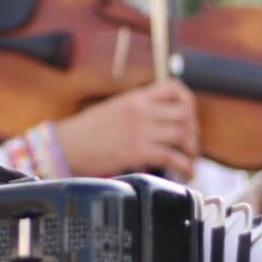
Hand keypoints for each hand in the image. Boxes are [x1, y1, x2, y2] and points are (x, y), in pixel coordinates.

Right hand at [52, 78, 198, 178]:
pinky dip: (185, 166)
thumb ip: (137, 109)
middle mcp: (141, 112)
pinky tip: (185, 172)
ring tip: (188, 159)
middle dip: (193, 129)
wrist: (67, 146)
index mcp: (135, 98)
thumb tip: (159, 118)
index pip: (173, 88)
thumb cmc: (87, 131)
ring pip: (182, 135)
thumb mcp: (114, 108)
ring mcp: (141, 131)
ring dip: (191, 149)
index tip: (187, 115)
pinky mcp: (138, 152)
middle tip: (189, 142)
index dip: (187, 101)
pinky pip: (173, 157)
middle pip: (184, 114)